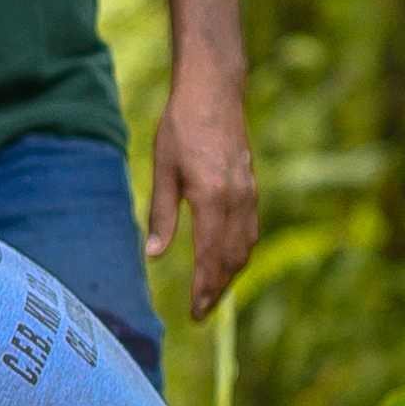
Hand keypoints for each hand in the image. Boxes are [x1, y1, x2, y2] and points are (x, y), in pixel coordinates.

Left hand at [149, 76, 260, 323]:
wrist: (213, 91)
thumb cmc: (181, 126)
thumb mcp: (163, 170)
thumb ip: (161, 215)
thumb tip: (153, 255)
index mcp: (211, 198)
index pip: (209, 257)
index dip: (202, 289)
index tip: (194, 313)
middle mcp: (236, 200)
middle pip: (231, 259)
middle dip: (217, 290)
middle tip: (201, 314)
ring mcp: (248, 193)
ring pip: (244, 247)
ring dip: (230, 275)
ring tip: (213, 294)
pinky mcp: (251, 186)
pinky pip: (250, 230)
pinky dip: (240, 253)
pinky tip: (228, 261)